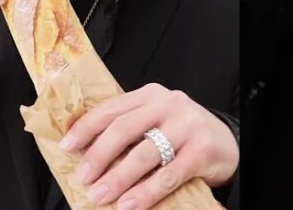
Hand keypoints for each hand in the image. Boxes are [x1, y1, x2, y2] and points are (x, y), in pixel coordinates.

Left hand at [58, 83, 238, 209]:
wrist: (226, 142)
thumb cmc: (182, 134)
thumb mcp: (155, 120)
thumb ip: (128, 128)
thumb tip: (84, 154)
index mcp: (149, 95)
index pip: (110, 109)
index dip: (85, 129)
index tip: (66, 147)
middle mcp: (167, 105)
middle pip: (123, 129)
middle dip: (98, 157)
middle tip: (83, 178)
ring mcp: (186, 126)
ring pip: (144, 154)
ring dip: (118, 179)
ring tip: (101, 196)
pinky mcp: (201, 150)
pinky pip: (168, 175)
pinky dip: (146, 192)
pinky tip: (130, 204)